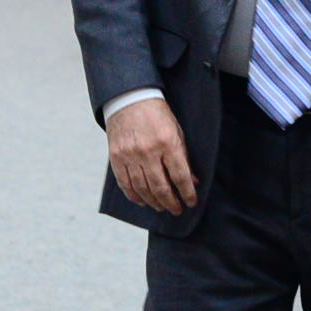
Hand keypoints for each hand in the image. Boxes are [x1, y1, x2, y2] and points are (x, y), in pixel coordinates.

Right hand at [105, 98, 196, 214]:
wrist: (129, 99)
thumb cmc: (157, 115)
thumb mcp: (177, 132)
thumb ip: (184, 158)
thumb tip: (193, 182)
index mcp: (167, 143)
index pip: (180, 176)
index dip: (187, 193)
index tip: (191, 202)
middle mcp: (148, 152)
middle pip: (161, 187)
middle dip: (171, 203)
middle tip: (177, 210)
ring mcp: (130, 156)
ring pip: (143, 189)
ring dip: (154, 202)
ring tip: (162, 207)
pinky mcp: (117, 158)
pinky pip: (126, 184)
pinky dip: (135, 196)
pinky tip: (143, 201)